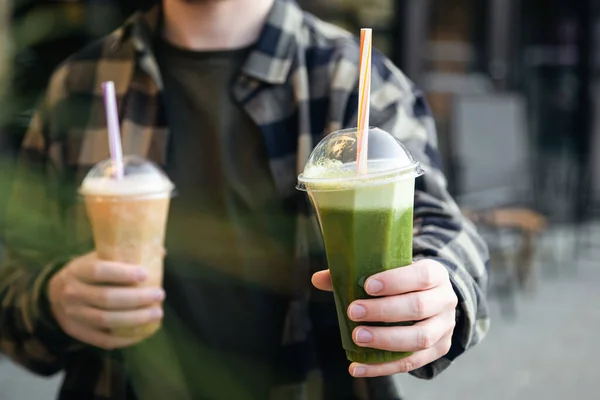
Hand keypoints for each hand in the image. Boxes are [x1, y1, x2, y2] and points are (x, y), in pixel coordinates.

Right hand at [48, 252, 164, 349]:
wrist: (54, 294)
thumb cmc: (87, 273)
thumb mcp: (97, 258)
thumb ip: (125, 255)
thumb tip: (161, 251)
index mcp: (77, 271)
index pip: (98, 271)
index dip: (122, 273)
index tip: (145, 274)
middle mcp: (72, 293)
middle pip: (106, 298)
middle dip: (136, 298)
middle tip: (159, 294)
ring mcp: (73, 315)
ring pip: (105, 320)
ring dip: (134, 319)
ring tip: (156, 313)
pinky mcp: (77, 332)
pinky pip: (102, 339)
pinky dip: (124, 338)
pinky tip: (143, 333)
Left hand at [312, 259, 457, 376]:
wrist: (434, 298)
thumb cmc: (404, 282)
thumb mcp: (390, 270)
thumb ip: (355, 273)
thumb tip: (318, 279)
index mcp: (436, 274)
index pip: (421, 276)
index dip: (395, 281)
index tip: (368, 286)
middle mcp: (445, 300)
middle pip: (418, 307)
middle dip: (384, 311)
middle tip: (354, 311)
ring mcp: (444, 328)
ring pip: (419, 338)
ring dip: (385, 340)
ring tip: (356, 337)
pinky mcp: (437, 350)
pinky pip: (410, 363)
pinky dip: (381, 368)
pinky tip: (356, 367)